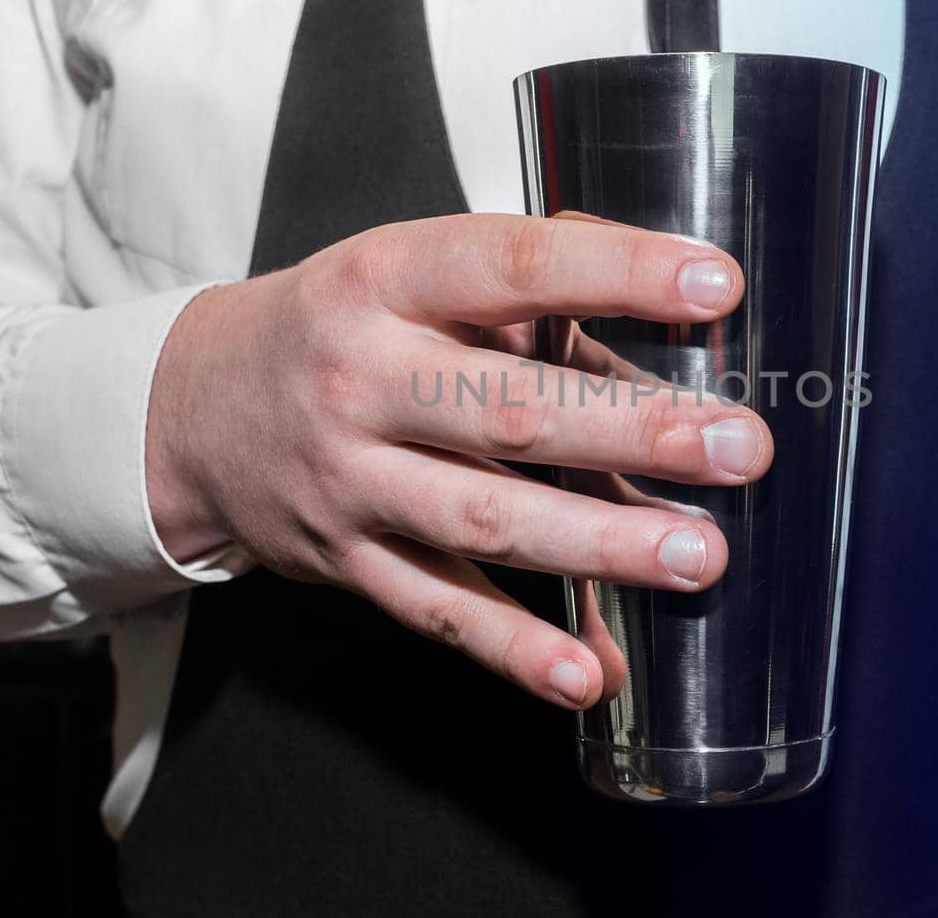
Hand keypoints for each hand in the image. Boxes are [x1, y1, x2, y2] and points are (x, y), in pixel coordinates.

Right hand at [146, 213, 771, 708]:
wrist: (197, 407)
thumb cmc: (339, 326)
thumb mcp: (410, 269)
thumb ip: (531, 280)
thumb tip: (676, 287)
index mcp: (386, 281)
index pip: (512, 264)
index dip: (618, 274)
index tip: (717, 288)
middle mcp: (361, 379)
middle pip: (507, 410)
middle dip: (632, 432)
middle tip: (740, 447)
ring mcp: (350, 480)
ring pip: (483, 520)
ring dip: (599, 546)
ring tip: (700, 555)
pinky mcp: (347, 561)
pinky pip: (437, 609)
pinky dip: (515, 648)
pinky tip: (589, 673)